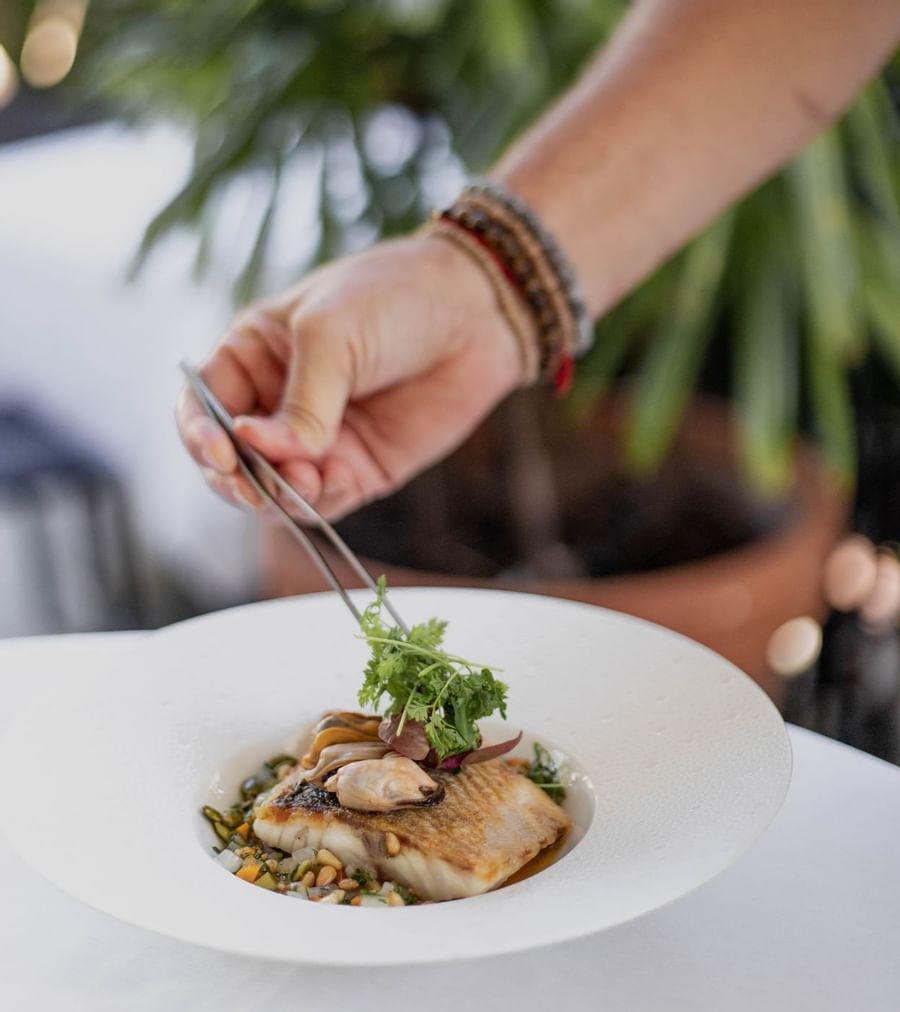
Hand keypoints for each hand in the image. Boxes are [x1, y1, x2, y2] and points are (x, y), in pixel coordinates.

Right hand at [176, 235, 523, 519]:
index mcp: (253, 356)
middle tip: (252, 483)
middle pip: (230, 460)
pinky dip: (313, 504)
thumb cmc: (394, 298)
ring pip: (272, 489)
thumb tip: (261, 451)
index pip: (201, 406)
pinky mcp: (359, 468)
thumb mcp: (332, 333)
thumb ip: (301, 401)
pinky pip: (321, 502)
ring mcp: (318, 440)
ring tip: (301, 478)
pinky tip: (322, 485)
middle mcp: (278, 402)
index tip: (221, 450)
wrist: (477, 313)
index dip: (199, 435)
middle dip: (234, 477)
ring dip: (275, 494)